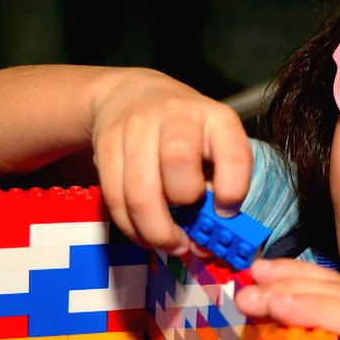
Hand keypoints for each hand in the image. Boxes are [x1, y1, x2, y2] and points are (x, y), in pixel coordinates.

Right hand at [90, 69, 251, 255]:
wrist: (132, 95)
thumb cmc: (187, 133)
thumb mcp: (214, 147)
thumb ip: (219, 186)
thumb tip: (212, 240)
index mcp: (216, 119)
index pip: (233, 153)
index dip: (232, 190)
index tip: (226, 213)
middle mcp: (177, 115)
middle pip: (178, 163)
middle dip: (186, 205)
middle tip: (192, 228)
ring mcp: (137, 127)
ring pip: (141, 190)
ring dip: (157, 230)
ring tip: (171, 244)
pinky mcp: (106, 145)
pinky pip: (115, 197)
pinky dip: (132, 227)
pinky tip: (146, 236)